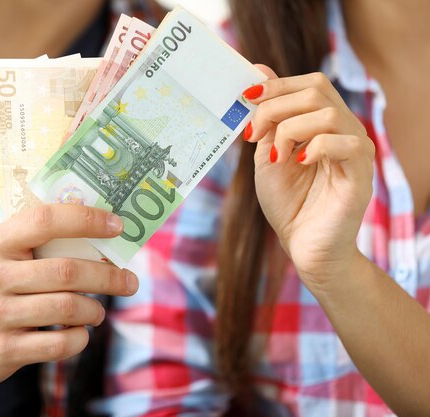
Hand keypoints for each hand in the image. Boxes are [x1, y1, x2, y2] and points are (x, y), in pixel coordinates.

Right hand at [0, 204, 137, 388]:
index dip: (86, 219)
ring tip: (98, 310)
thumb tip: (89, 232)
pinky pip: (59, 344)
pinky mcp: (4, 350)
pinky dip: (79, 338)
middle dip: (108, 275)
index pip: (45, 221)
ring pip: (68, 308)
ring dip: (94, 309)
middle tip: (128, 280)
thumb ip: (25, 241)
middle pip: (67, 270)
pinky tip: (80, 332)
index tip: (117, 225)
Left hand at [243, 65, 374, 289]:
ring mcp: (356, 150)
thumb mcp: (268, 154)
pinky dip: (314, 148)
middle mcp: (344, 130)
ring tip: (276, 156)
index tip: (245, 98)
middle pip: (316, 90)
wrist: (304, 245)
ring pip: (327, 113)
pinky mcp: (361, 173)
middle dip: (276, 106)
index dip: (276, 85)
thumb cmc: (288, 202)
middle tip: (254, 133)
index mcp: (324, 123)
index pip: (309, 84)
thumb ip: (267, 118)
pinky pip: (344, 143)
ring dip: (290, 130)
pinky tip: (298, 163)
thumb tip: (258, 70)